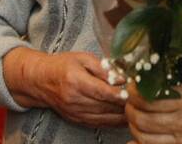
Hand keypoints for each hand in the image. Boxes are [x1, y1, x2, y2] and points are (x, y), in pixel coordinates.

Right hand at [3, 49, 125, 128]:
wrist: (40, 80)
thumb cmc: (62, 65)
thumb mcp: (82, 58)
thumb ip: (103, 67)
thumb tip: (122, 77)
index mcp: (75, 80)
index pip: (101, 91)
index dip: (118, 94)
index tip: (132, 93)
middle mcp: (74, 99)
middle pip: (105, 106)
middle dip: (124, 105)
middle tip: (141, 100)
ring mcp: (75, 112)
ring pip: (104, 117)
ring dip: (121, 115)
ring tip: (137, 109)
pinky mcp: (76, 119)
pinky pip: (98, 123)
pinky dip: (113, 122)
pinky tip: (124, 118)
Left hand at [126, 73, 181, 143]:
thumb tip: (165, 70)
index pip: (151, 98)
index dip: (135, 93)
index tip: (132, 87)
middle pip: (143, 119)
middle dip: (130, 110)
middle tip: (129, 103)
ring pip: (146, 137)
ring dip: (134, 127)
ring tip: (134, 118)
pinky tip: (134, 140)